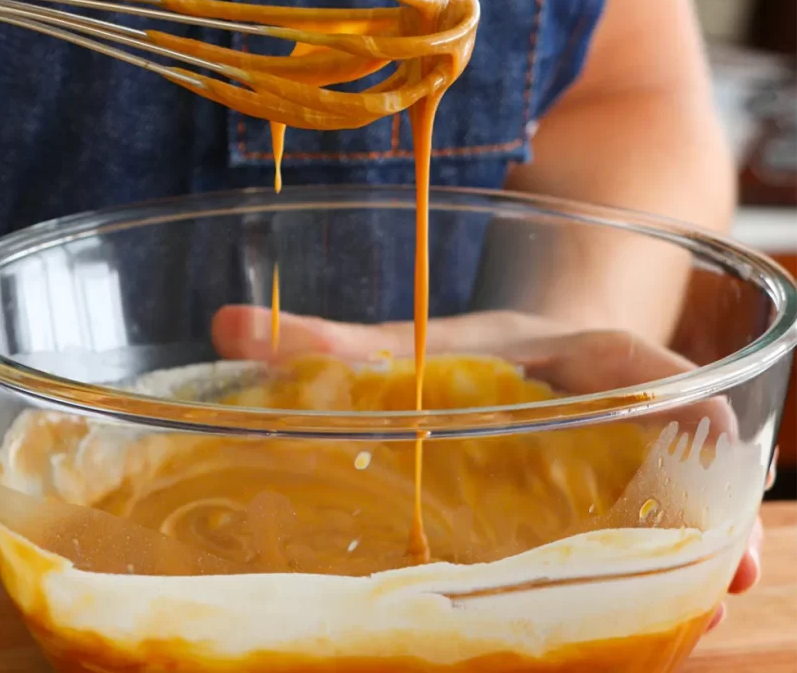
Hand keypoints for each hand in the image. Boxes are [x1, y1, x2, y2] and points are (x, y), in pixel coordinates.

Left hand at [212, 305, 767, 622]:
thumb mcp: (426, 338)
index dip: (688, 400)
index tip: (710, 430)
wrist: (540, 347)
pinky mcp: (620, 506)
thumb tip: (228, 324)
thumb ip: (338, 342)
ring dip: (696, 557)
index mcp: (590, 358)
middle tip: (716, 570)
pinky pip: (653, 538)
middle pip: (686, 456)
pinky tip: (664, 619)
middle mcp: (627, 415)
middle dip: (702, 511)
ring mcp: (632, 467)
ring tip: (708, 601)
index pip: (653, 367)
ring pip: (680, 508)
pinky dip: (666, 575)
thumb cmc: (488, 348)